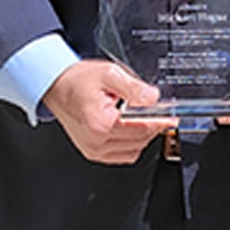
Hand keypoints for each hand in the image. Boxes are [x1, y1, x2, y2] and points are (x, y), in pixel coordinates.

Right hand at [43, 60, 174, 163]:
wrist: (56, 86)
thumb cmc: (78, 80)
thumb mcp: (109, 73)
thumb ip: (134, 87)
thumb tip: (154, 98)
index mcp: (101, 123)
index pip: (141, 128)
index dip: (160, 122)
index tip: (172, 119)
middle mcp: (96, 141)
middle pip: (139, 141)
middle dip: (153, 127)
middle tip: (160, 114)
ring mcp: (94, 150)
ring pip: (133, 151)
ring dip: (142, 136)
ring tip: (141, 118)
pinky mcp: (92, 153)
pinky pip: (122, 155)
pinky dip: (131, 144)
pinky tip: (131, 128)